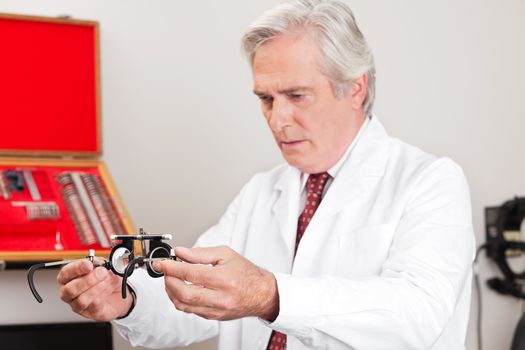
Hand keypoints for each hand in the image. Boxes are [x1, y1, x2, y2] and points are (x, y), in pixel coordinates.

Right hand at [57, 259, 132, 320]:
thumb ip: (98, 263)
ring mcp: (77, 305)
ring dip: (96, 289)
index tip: (89, 265)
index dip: (76, 268)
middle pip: (70, 289)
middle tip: (102, 273)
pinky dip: (103, 295)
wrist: (118, 292)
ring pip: (81, 300)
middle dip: (88, 280)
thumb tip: (96, 263)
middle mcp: (69, 293)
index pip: (65, 273)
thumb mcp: (102, 265)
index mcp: (69, 278)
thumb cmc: (105, 278)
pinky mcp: (90, 313)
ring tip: (106, 281)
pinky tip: (108, 289)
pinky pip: (93, 306)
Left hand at [154, 246, 278, 320]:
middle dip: (169, 281)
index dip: (171, 267)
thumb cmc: (246, 273)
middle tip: (166, 271)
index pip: (190, 273)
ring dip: (171, 292)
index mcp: (223, 278)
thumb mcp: (225, 254)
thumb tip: (180, 252)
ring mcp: (216, 310)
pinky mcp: (213, 317)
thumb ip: (200, 253)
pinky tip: (181, 289)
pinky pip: (190, 310)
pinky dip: (181, 299)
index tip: (161, 263)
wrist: (262, 294)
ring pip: (183, 305)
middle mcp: (220, 297)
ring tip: (172, 279)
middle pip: (183, 293)